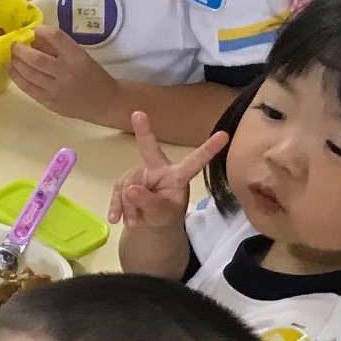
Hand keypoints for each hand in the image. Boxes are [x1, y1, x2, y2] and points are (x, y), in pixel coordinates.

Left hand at [11, 24, 126, 128]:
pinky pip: (28, 89)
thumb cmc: (93, 76)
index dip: (43, 31)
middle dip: (21, 50)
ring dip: (16, 63)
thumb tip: (34, 40)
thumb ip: (59, 49)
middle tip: (15, 44)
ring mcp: (56, 90)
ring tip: (12, 56)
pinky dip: (18, 78)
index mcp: (78, 58)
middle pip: (36, 59)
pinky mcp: (49, 102)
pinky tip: (13, 70)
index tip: (36, 30)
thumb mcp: (81, 57)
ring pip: (29, 74)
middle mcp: (66, 73)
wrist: (106, 102)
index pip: (57, 38)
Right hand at [108, 112, 226, 229]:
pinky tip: (117, 219)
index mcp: (178, 177)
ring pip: (128, 185)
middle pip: (149, 150)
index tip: (225, 134)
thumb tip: (131, 189)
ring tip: (135, 222)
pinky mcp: (125, 182)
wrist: (147, 226)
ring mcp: (140, 174)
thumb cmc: (164, 217)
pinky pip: (117, 192)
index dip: (208, 149)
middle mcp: (159, 170)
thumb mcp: (161, 215)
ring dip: (128, 206)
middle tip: (138, 114)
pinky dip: (116, 207)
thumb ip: (149, 202)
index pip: (194, 163)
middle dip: (144, 132)